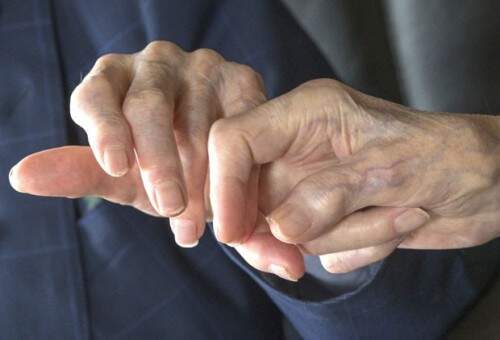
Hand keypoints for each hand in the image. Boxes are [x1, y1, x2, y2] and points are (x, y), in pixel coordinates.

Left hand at [9, 41, 265, 247]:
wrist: (217, 163)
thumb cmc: (161, 167)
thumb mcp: (122, 177)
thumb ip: (80, 173)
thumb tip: (20, 176)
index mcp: (113, 79)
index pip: (96, 96)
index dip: (105, 129)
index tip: (116, 165)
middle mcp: (153, 64)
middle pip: (148, 105)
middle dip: (159, 160)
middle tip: (170, 206)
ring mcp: (199, 66)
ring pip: (196, 116)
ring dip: (201, 172)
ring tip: (203, 217)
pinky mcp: (239, 77)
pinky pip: (238, 116)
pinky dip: (237, 155)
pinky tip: (236, 187)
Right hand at [209, 78, 499, 273]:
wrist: (489, 186)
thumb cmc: (451, 158)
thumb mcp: (392, 168)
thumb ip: (329, 193)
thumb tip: (279, 228)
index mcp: (306, 115)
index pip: (234, 140)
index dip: (222, 185)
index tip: (235, 232)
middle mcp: (299, 148)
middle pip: (245, 195)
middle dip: (271, 234)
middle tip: (293, 262)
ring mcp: (310, 185)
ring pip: (285, 230)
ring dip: (342, 237)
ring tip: (394, 214)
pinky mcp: (325, 216)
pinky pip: (315, 247)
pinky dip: (355, 246)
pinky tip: (392, 224)